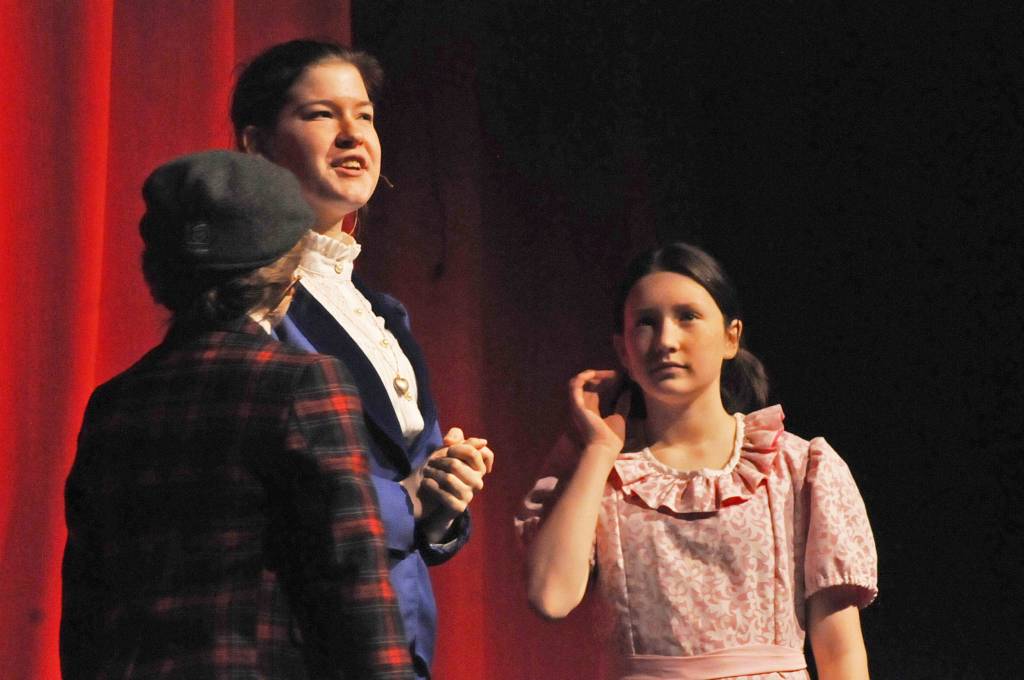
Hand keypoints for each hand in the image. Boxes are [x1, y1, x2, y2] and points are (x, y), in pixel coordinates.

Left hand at [418, 427, 494, 542]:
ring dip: (432, 473)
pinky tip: (426, 483)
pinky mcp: (458, 508)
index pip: (474, 452)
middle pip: (455, 464)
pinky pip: (443, 494)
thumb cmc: (439, 469)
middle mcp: (478, 482)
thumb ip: (458, 439)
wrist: (427, 496)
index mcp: (479, 468)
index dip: (457, 448)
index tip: (448, 451)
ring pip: (448, 479)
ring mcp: (469, 496)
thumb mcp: (446, 450)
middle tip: (430, 463)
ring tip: (427, 473)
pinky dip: (430, 486)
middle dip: (439, 461)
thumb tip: (483, 441)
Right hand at [569, 370, 626, 457]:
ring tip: (607, 373)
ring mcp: (579, 404)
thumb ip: (622, 404)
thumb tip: (628, 390)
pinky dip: (583, 376)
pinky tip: (594, 373)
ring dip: (592, 374)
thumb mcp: (620, 417)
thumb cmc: (611, 438)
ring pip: (580, 382)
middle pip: (589, 384)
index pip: (596, 390)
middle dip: (602, 376)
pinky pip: (574, 385)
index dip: (606, 381)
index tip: (620, 377)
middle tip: (617, 374)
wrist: (605, 448)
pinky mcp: (577, 404)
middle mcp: (583, 406)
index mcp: (592, 410)